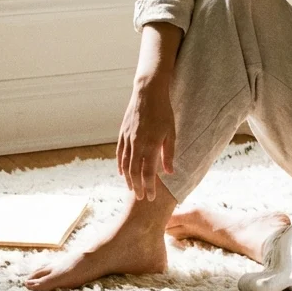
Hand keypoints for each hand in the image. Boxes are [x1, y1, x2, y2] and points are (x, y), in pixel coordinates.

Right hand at [117, 77, 175, 200]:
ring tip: (132, 188)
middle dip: (137, 186)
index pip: (148, 172)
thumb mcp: (171, 133)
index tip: (150, 198)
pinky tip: (122, 173)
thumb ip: (168, 154)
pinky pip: (119, 153)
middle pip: (134, 172)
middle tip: (140, 198)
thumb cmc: (163, 112)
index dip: (149, 187)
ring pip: (125, 164)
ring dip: (128, 178)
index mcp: (150, 144)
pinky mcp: (122, 133)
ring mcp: (127, 138)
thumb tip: (169, 173)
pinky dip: (120, 165)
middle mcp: (137, 143)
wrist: (148, 92)